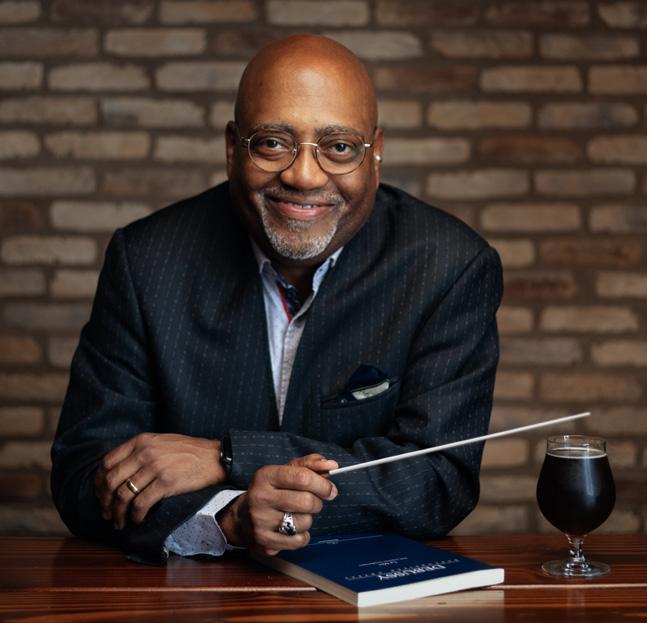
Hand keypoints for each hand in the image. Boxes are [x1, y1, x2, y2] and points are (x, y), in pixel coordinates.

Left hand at [95, 433, 225, 529]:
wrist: (215, 457)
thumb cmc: (189, 451)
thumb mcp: (161, 442)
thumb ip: (140, 451)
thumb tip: (118, 472)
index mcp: (141, 441)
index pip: (107, 462)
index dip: (99, 482)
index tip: (100, 495)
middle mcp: (145, 452)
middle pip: (111, 481)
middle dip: (104, 502)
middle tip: (106, 513)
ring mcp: (155, 467)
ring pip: (123, 495)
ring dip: (117, 513)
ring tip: (119, 522)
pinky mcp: (166, 483)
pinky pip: (141, 504)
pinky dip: (135, 516)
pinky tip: (137, 520)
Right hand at [219, 454, 337, 555]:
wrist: (241, 517)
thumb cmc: (270, 491)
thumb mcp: (285, 471)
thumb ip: (310, 465)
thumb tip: (332, 465)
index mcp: (266, 476)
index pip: (303, 477)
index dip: (322, 484)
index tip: (330, 489)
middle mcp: (260, 498)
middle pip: (307, 501)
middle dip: (317, 502)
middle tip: (314, 502)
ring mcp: (260, 522)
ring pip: (305, 522)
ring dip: (308, 519)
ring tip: (297, 514)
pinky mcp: (265, 542)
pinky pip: (299, 541)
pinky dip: (302, 535)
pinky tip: (292, 529)